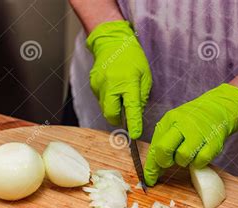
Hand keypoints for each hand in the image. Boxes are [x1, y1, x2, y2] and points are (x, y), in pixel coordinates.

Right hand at [87, 20, 151, 138]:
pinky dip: (108, 99)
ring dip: (113, 108)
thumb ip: (141, 96)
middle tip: (126, 116)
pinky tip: (113, 88)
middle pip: (111, 114)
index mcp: (128, 82)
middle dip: (118, 120)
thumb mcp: (145, 76)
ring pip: (105, 108)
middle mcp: (111, 85)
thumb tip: (136, 114)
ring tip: (120, 93)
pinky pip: (101, 100)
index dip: (133, 124)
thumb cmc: (132, 58)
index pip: (131, 108)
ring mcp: (99, 85)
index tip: (135, 135)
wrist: (112, 42)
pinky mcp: (93, 85)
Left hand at [143, 83, 237, 185]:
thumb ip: (162, 146)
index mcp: (170, 119)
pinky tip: (199, 154)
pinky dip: (198, 162)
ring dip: (184, 161)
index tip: (149, 180)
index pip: (155, 146)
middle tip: (170, 161)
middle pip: (164, 149)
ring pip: (183, 157)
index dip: (151, 166)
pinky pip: (201, 161)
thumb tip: (153, 172)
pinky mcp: (214, 141)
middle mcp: (183, 123)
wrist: (218, 108)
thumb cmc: (191, 122)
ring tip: (188, 153)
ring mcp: (199, 132)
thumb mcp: (173, 127)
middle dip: (164, 161)